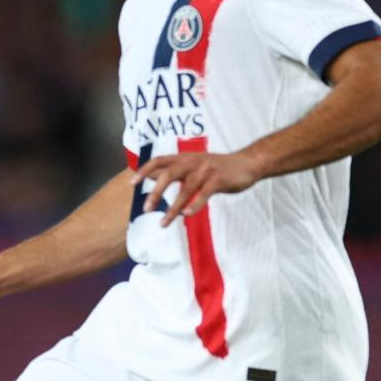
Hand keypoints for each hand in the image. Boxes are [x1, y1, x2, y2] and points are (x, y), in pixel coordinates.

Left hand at [133, 150, 263, 224]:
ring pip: (186, 189)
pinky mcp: (219, 180)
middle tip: (146, 208)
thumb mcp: (194, 165)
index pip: (159, 160)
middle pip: (169, 175)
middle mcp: (193, 162)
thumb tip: (152, 177)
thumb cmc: (217, 167)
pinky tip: (187, 215)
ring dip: (173, 207)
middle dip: (156, 192)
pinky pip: (204, 194)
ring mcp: (206, 170)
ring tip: (163, 223)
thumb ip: (175, 171)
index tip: (133, 183)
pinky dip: (195, 205)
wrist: (247, 163)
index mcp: (185, 158)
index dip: (145, 170)